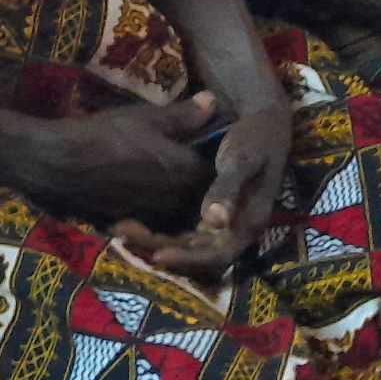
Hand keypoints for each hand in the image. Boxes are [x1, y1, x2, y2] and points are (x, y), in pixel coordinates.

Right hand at [16, 94, 217, 232]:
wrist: (57, 165)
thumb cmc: (104, 135)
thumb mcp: (147, 118)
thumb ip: (185, 115)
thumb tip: (214, 102)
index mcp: (185, 174)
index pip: (219, 176)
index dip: (219, 167)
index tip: (214, 156)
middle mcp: (176, 203)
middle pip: (202, 202)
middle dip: (204, 191)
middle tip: (196, 172)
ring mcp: (155, 220)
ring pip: (181, 217)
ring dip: (182, 207)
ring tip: (171, 187)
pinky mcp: (133, 229)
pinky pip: (158, 227)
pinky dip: (159, 218)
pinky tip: (147, 200)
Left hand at [117, 96, 292, 279]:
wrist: (260, 118)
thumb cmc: (255, 138)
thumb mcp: (243, 159)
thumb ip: (228, 188)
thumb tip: (216, 221)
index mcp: (247, 223)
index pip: (218, 256)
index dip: (189, 260)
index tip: (158, 255)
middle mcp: (231, 230)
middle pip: (194, 254)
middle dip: (161, 248)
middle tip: (125, 235)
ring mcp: (216, 222)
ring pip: (183, 243)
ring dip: (154, 240)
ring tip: (120, 227)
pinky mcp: (202, 210)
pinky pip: (178, 227)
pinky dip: (157, 227)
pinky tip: (130, 218)